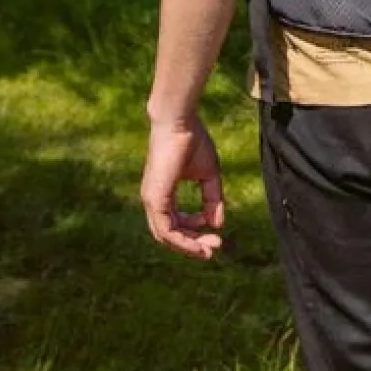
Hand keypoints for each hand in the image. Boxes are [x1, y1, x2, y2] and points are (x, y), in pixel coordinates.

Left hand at [141, 116, 225, 260]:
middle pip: (169, 235)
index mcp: (162, 194)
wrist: (180, 121)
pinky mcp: (155, 198)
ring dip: (188, 246)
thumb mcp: (209, 174)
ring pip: (166, 237)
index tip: (215, 233)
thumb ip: (212, 199)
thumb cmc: (193, 141)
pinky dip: (182, 239)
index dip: (195, 231)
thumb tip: (217, 224)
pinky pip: (166, 230)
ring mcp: (152, 200)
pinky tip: (199, 241)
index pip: (174, 224)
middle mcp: (153, 200)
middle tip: (213, 249)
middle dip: (193, 244)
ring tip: (209, 249)